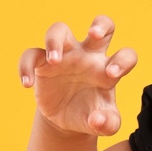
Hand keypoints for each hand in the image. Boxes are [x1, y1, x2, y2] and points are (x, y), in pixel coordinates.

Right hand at [18, 15, 138, 136]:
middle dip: (100, 25)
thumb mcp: (104, 124)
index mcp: (108, 69)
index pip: (125, 55)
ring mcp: (66, 56)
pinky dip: (26, 66)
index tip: (112, 75)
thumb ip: (108, 124)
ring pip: (60, 30)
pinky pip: (31, 55)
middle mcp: (89, 56)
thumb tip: (97, 120)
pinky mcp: (43, 63)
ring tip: (54, 61)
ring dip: (56, 41)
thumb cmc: (91, 114)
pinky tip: (27, 83)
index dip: (122, 61)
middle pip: (101, 26)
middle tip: (94, 34)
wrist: (67, 118)